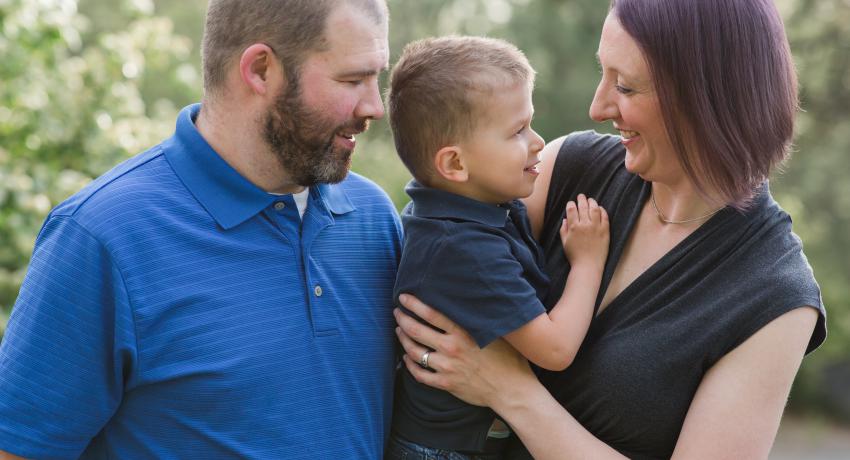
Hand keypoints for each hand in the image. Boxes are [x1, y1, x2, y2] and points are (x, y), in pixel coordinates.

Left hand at [395, 294, 534, 407]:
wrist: (512, 390)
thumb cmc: (509, 358)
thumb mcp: (496, 332)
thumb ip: (478, 319)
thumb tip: (468, 301)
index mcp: (463, 332)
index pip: (431, 313)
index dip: (413, 304)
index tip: (403, 297)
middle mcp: (451, 348)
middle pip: (417, 330)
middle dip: (403, 319)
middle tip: (396, 313)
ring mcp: (447, 367)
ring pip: (415, 351)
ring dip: (403, 340)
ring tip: (399, 331)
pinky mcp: (446, 383)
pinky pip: (420, 374)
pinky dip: (409, 365)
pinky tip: (406, 358)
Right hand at [560, 194, 608, 267]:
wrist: (588, 266)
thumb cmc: (575, 256)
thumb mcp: (564, 243)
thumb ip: (563, 230)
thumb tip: (565, 219)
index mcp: (574, 227)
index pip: (572, 210)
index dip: (571, 204)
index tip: (571, 203)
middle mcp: (585, 225)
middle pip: (583, 207)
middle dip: (581, 199)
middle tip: (581, 196)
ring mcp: (596, 227)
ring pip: (595, 209)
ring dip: (592, 202)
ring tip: (590, 200)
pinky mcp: (605, 231)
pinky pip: (605, 217)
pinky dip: (602, 210)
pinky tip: (600, 208)